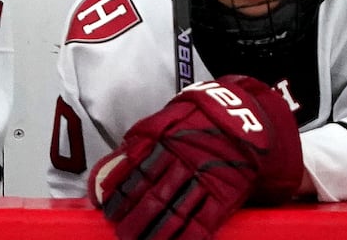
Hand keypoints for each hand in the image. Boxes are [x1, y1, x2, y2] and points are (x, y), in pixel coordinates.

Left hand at [89, 75, 301, 239]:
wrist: (240, 117)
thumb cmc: (194, 121)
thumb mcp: (160, 123)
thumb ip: (134, 147)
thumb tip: (107, 171)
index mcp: (164, 144)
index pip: (137, 174)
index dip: (121, 195)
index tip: (107, 211)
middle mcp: (183, 163)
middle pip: (154, 197)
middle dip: (136, 219)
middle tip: (122, 234)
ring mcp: (205, 180)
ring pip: (177, 211)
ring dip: (157, 232)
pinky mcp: (225, 194)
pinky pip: (205, 220)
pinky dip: (189, 236)